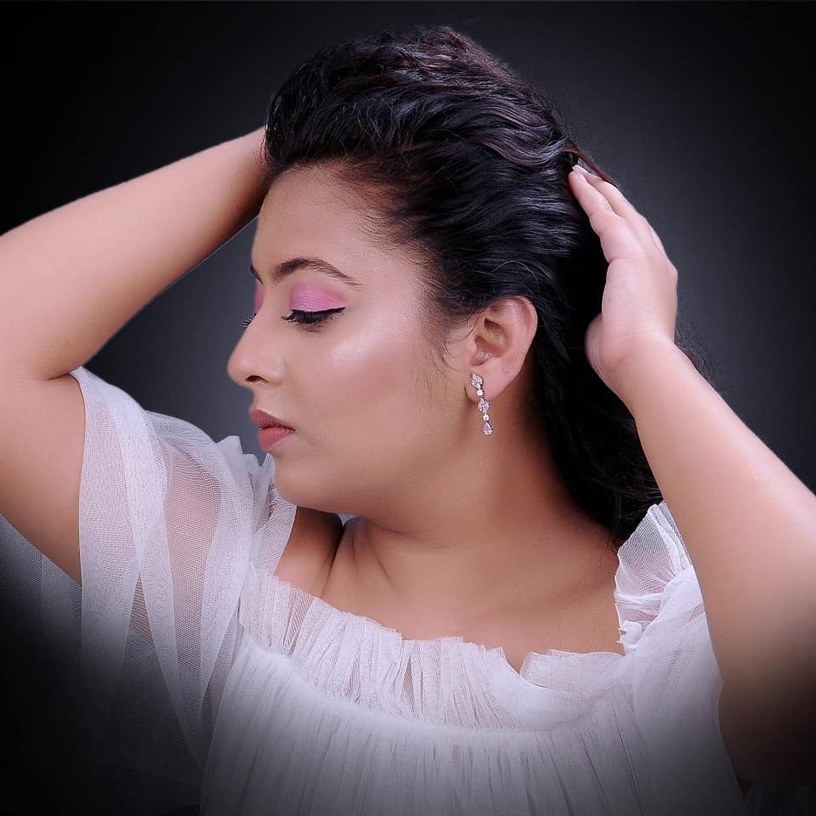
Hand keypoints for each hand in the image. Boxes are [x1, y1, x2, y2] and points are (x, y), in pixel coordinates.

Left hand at [568, 165, 678, 403]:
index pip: (635, 245)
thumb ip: (600, 310)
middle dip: (612, 200)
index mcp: (654, 284)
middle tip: (591, 180)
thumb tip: (582, 309)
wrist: (641, 364)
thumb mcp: (609, 328)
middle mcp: (656, 264)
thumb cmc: (623, 359)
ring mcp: (647, 257)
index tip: (601, 211)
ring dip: (600, 192)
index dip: (618, 224)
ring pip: (620, 213)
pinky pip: (606, 217)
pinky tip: (575, 183)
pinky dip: (590, 198)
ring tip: (580, 175)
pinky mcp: (630, 255)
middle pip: (632, 221)